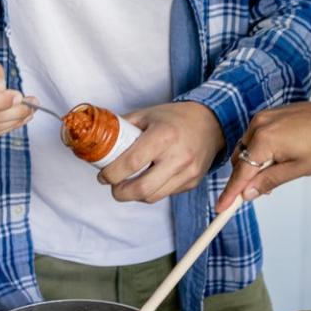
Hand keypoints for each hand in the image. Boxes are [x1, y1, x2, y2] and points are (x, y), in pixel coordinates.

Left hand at [97, 101, 225, 203]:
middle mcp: (178, 156)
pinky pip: (166, 194)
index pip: (131, 163)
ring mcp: (188, 172)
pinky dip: (152, 191)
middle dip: (120, 193)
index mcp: (163, 136)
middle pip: (142, 189)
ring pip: (153, 196)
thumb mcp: (147, 114)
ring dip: (135, 195)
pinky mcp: (193, 182)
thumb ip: (122, 127)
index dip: (111, 174)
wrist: (211, 122)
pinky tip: (148, 179)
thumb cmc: (175, 117)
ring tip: (127, 185)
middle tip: (113, 186)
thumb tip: (98, 138)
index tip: (103, 175)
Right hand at [215, 100, 310, 211]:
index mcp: (264, 139)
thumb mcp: (298, 169)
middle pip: (239, 159)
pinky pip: (254, 137)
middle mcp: (258, 125)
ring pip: (246, 148)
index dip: (231, 193)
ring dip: (253, 164)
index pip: (241, 172)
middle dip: (244, 178)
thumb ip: (269, 181)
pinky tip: (275, 160)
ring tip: (273, 175)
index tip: (222, 207)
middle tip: (257, 193)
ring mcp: (262, 117)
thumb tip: (248, 193)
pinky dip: (259, 151)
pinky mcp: (268, 115)